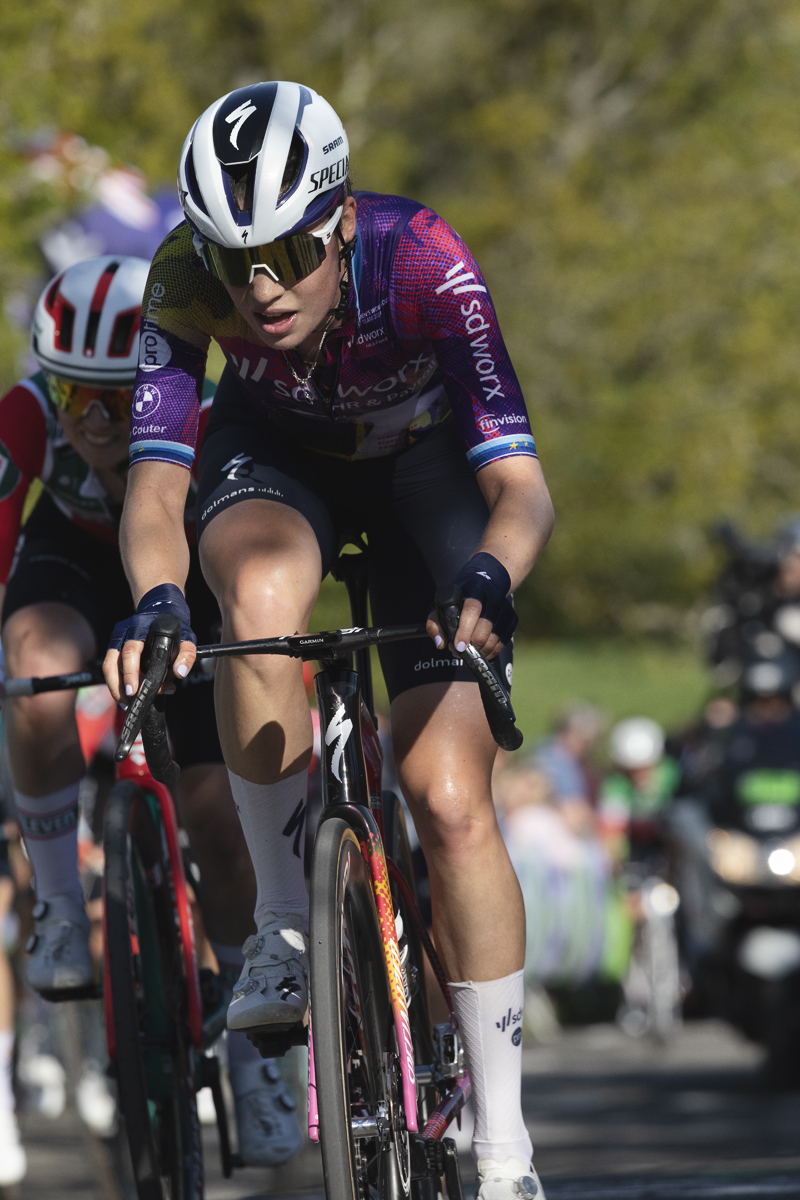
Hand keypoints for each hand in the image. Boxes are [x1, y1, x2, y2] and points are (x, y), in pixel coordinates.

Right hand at [103, 583, 195, 702]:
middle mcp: (124, 632)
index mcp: (140, 628)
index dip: (131, 672)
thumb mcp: (186, 638)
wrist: (162, 610)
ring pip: (108, 666)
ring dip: (115, 688)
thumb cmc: (174, 627)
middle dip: (119, 685)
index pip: (131, 651)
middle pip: (113, 662)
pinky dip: (117, 683)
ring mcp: (116, 639)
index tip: (135, 691)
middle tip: (130, 703)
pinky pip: (111, 668)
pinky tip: (126, 697)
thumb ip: (187, 654)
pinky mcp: (114, 647)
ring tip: (127, 704)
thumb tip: (180, 674)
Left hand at [426, 553, 517, 660]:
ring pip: (494, 639)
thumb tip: (441, 644)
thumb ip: (435, 624)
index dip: (465, 630)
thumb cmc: (459, 597)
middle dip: (471, 645)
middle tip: (458, 650)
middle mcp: (492, 598)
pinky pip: (502, 643)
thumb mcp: (441, 604)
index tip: (459, 646)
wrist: (486, 581)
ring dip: (479, 651)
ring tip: (468, 651)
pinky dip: (490, 652)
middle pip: (484, 629)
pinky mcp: (511, 618)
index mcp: (473, 590)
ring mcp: (504, 608)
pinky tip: (480, 650)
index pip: (472, 609)